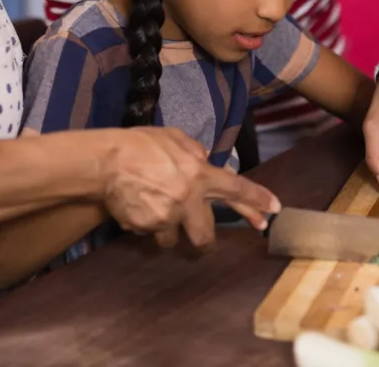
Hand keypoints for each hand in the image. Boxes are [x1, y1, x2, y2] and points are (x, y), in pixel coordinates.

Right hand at [99, 126, 280, 248]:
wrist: (104, 161)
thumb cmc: (139, 145)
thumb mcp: (173, 138)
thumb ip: (194, 152)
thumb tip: (205, 162)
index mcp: (198, 174)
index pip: (236, 189)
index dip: (257, 200)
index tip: (274, 211)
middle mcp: (187, 200)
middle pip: (205, 236)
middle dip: (202, 240)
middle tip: (197, 237)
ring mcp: (166, 218)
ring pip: (173, 239)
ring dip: (167, 231)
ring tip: (151, 210)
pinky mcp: (146, 228)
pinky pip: (150, 233)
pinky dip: (145, 224)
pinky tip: (135, 206)